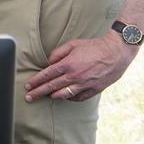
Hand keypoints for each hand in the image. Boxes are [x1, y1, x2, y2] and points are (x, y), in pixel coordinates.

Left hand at [24, 32, 138, 102]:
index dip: (35, 82)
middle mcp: (74, 76)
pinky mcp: (94, 90)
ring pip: (64, 95)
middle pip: (51, 87)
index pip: (46, 75)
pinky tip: (65, 97)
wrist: (115, 52)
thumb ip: (57, 53)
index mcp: (68, 64)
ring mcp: (84, 84)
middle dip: (38, 93)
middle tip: (29, 98)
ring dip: (53, 96)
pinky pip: (78, 98)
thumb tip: (48, 63)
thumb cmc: (93, 47)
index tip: (28, 86)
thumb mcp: (72, 44)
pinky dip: (70, 98)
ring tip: (46, 97)